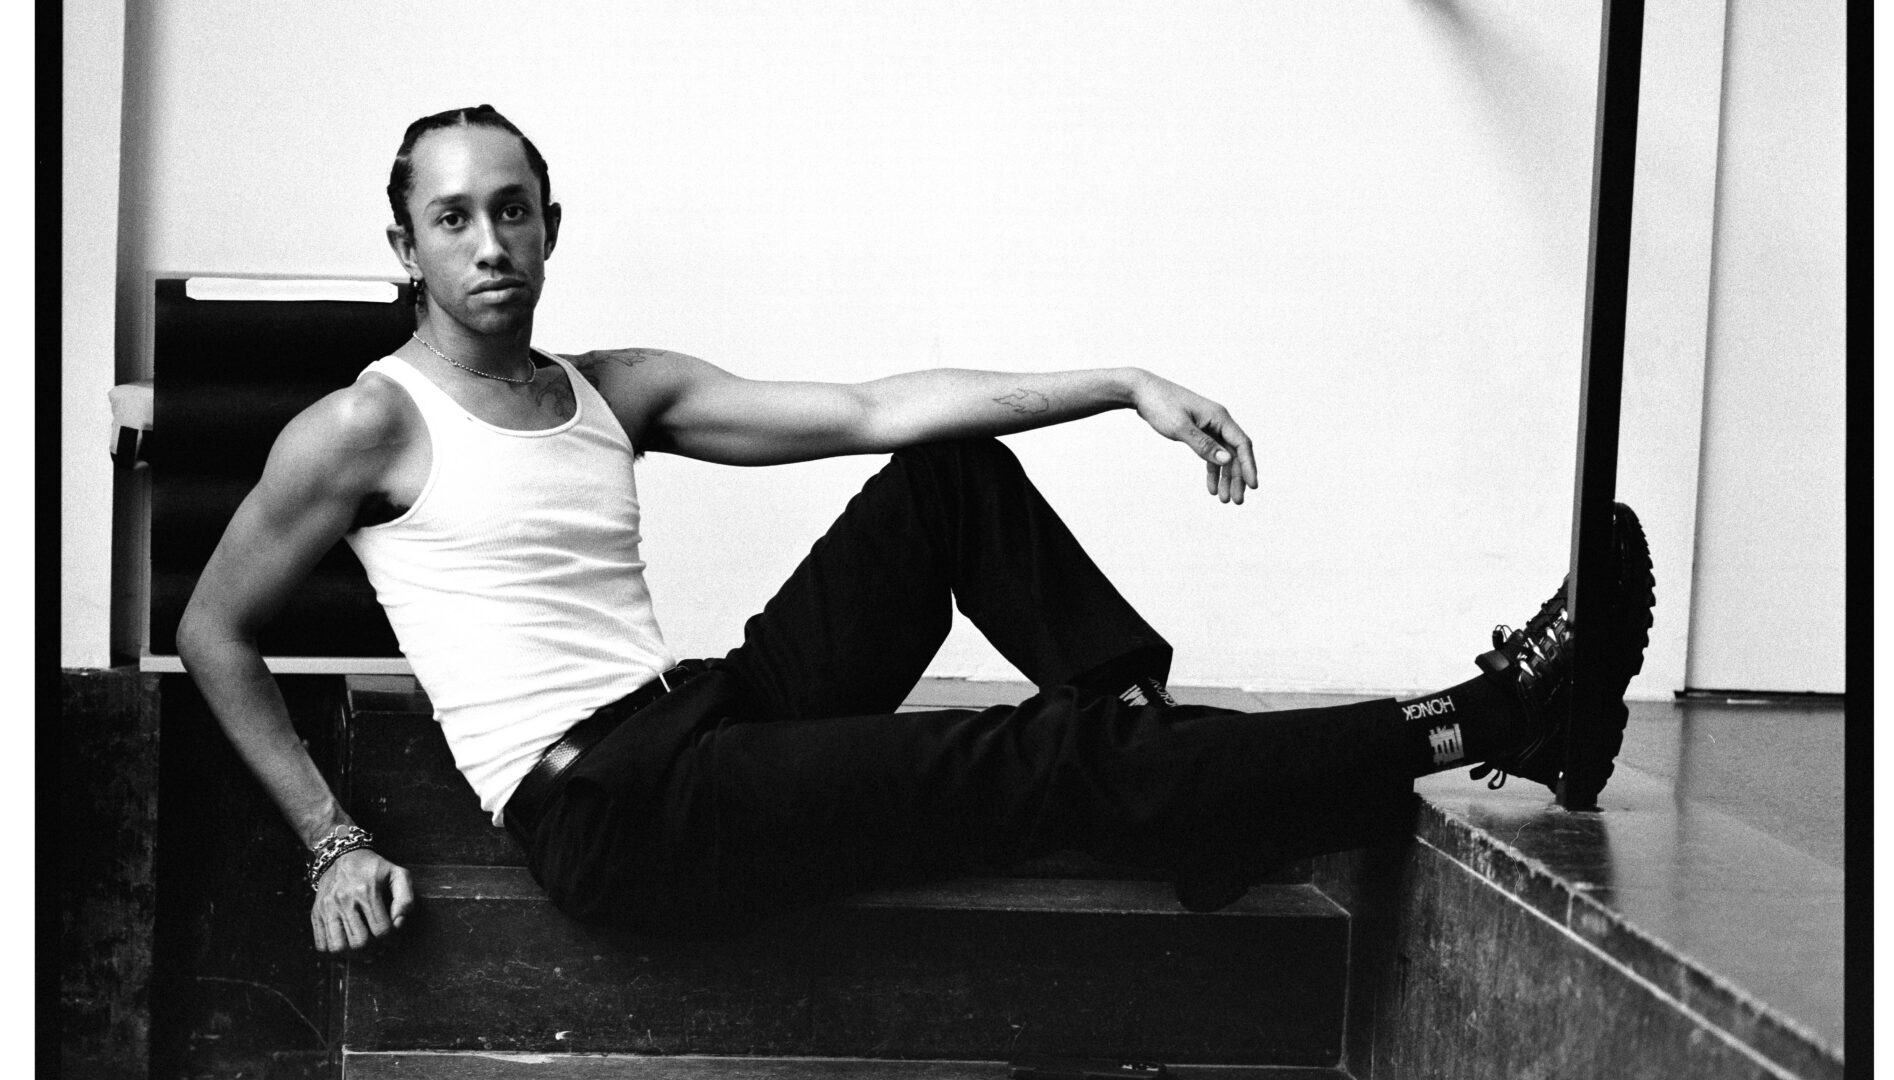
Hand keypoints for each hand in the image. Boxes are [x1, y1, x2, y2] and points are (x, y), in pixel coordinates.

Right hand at [310, 847, 414, 958]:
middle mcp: (344, 900)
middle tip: (380, 949)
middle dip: (374, 951)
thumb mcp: (397, 874)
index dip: (391, 941)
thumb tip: (399, 924)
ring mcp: (327, 908)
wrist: (341, 855)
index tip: (394, 940)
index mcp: (366, 891)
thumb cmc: (373, 868)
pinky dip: (334, 954)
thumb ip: (405, 899)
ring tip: (365, 953)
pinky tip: (347, 948)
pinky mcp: (316, 914)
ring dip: (354, 957)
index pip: (381, 929)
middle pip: (360, 942)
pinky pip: (321, 944)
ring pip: (338, 947)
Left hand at [1130, 371, 1258, 503]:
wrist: (1141, 391)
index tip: (1252, 486)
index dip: (1248, 466)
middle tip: (1236, 501)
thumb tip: (1227, 460)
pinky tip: (1212, 487)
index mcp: (1219, 417)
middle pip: (1234, 453)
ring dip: (1225, 478)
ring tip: (1224, 500)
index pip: (1241, 444)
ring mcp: (1208, 426)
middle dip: (1236, 478)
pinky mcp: (1198, 431)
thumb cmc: (1161, 405)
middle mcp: (1218, 421)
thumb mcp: (1181, 428)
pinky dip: (1212, 470)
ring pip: (1223, 456)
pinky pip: (1210, 453)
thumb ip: (1204, 445)